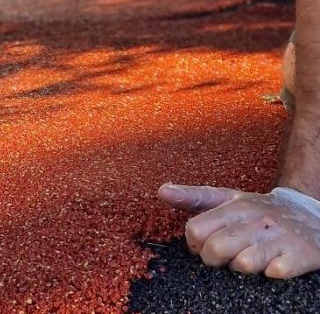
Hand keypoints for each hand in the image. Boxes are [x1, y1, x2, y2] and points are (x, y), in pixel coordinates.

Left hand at [158, 183, 319, 278]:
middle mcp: (256, 219)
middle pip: (216, 249)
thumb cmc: (260, 210)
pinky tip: (273, 265)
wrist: (312, 214)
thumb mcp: (228, 198)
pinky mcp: (301, 254)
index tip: (205, 245)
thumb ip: (193, 197)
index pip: (196, 230)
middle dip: (215, 260)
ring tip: (249, 259)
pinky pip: (275, 273)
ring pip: (243, 263)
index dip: (196, 244)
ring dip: (242, 268)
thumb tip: (161, 191)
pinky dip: (270, 273)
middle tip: (226, 257)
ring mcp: (279, 237)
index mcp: (235, 206)